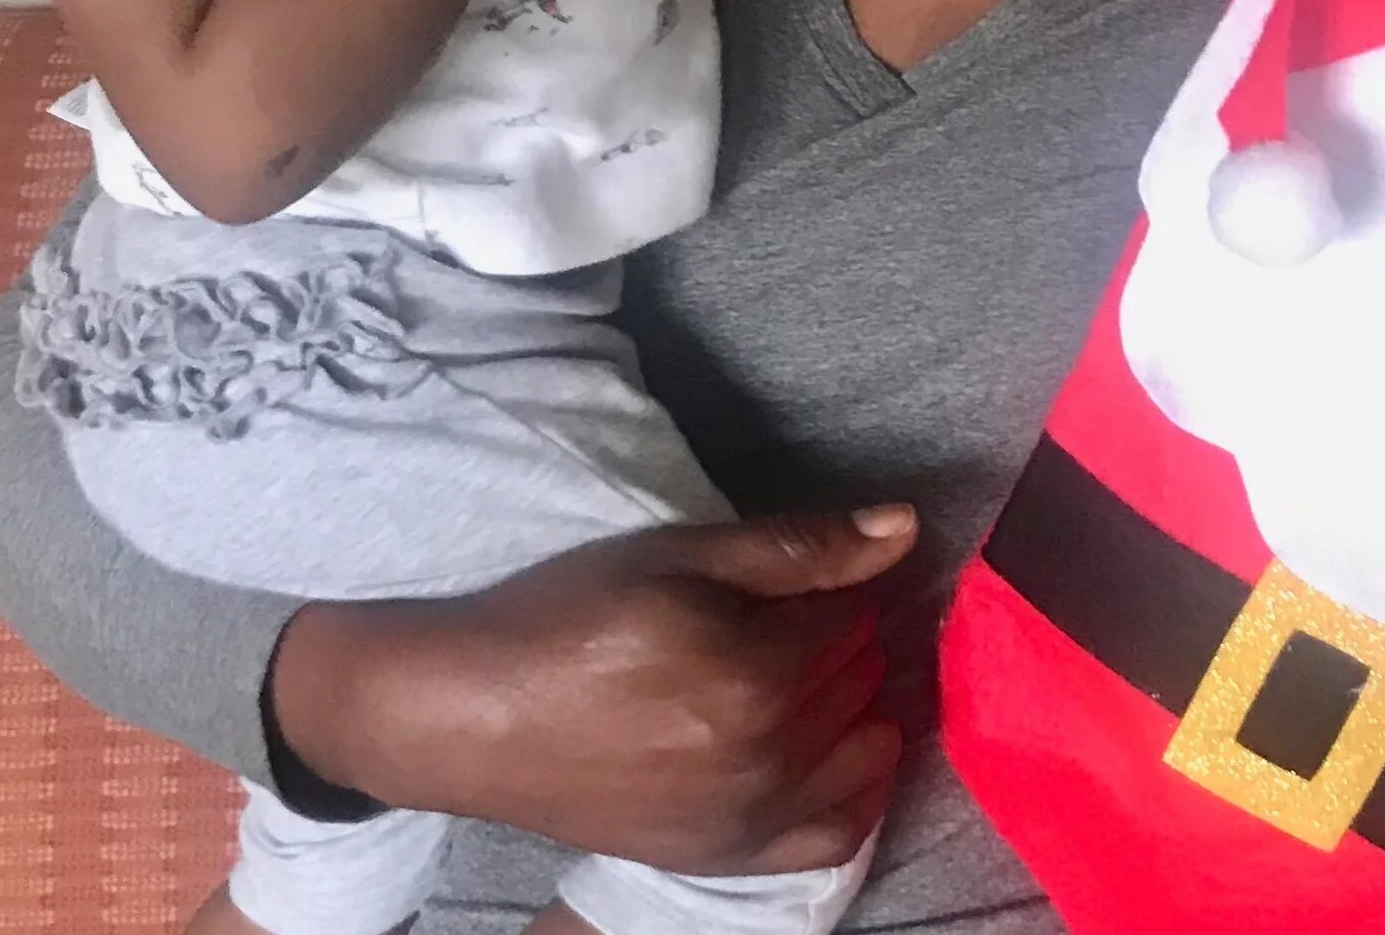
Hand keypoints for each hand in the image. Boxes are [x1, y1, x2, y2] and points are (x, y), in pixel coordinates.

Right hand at [267, 507, 917, 873]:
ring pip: (860, 752)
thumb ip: (800, 547)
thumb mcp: (682, 554)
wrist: (479, 715)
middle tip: (804, 614)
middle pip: (859, 680)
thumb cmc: (574, 617)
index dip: (831, 584)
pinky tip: (847, 755)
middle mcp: (766, 759)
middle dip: (846, 638)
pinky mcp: (724, 858)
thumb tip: (905, 527)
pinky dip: (857, 794)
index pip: (851, 615)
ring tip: (819, 671)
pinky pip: (833, 837)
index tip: (801, 574)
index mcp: (758, 674)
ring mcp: (748, 821)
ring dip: (856, 705)